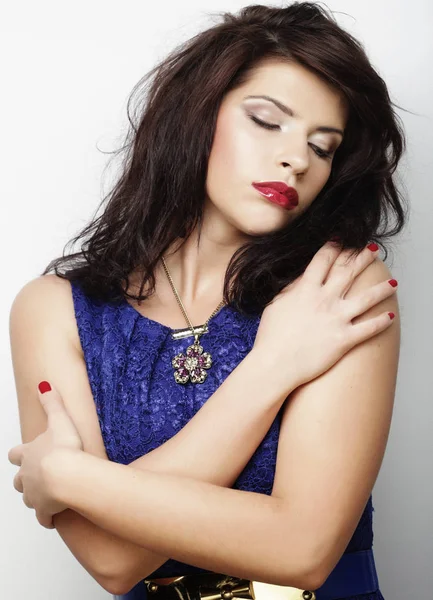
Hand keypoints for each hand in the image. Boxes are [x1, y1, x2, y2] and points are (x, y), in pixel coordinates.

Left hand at [8, 382, 83, 528]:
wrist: (67, 474)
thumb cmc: (64, 448)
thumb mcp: (59, 419)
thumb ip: (51, 402)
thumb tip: (44, 384)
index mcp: (27, 454)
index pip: (16, 454)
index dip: (19, 454)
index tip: (23, 454)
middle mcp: (26, 475)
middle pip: (18, 479)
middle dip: (25, 478)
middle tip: (37, 476)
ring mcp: (34, 494)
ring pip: (28, 498)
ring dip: (35, 496)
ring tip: (47, 495)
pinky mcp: (45, 509)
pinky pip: (43, 517)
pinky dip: (47, 518)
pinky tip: (53, 518)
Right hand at [252, 240, 397, 388]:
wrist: (275, 363)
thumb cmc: (270, 336)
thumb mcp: (275, 304)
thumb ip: (292, 289)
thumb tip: (303, 278)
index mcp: (306, 289)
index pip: (323, 261)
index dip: (334, 248)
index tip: (342, 240)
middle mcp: (325, 300)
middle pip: (348, 272)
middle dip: (362, 258)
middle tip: (373, 249)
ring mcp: (337, 319)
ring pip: (367, 298)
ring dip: (382, 289)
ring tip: (393, 282)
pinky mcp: (344, 339)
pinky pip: (368, 328)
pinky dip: (381, 322)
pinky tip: (390, 316)